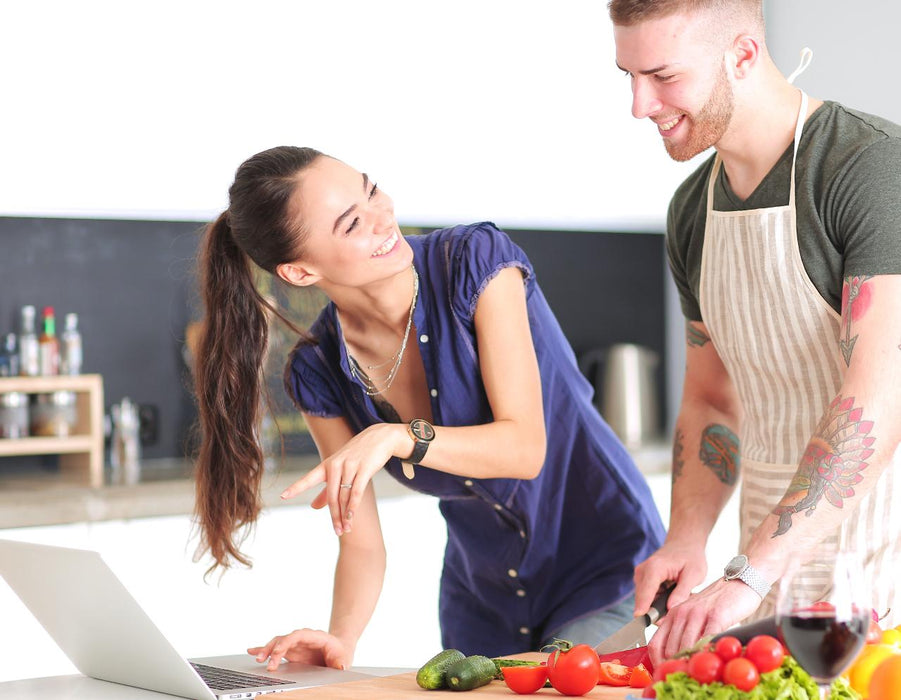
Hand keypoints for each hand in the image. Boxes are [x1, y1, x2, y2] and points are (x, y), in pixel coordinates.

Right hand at [247, 628, 352, 670]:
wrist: (339, 649)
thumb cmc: (341, 651)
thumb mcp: (344, 657)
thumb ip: (341, 662)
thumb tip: (341, 667)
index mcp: (315, 637)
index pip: (298, 635)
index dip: (287, 642)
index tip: (278, 652)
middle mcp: (302, 639)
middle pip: (285, 639)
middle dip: (273, 649)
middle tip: (265, 661)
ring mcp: (296, 645)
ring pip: (277, 643)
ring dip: (267, 650)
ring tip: (257, 658)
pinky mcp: (291, 652)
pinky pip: (275, 649)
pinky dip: (263, 650)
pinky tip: (252, 651)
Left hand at [280, 423, 403, 535]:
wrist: (380, 438)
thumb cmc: (357, 455)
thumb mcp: (339, 469)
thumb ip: (326, 490)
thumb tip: (313, 507)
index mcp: (327, 465)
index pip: (309, 478)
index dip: (296, 487)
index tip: (283, 496)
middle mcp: (336, 465)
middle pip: (331, 496)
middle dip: (334, 516)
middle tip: (337, 532)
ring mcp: (350, 466)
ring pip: (344, 496)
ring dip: (345, 515)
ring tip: (346, 529)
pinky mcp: (364, 468)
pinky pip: (357, 491)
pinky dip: (353, 506)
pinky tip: (351, 517)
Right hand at [633, 540, 706, 617]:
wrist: (684, 543)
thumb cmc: (690, 556)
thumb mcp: (694, 574)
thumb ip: (682, 592)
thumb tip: (671, 609)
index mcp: (655, 568)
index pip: (646, 592)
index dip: (644, 609)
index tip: (642, 623)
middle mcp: (643, 571)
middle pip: (644, 600)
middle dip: (659, 612)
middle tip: (679, 611)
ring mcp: (641, 576)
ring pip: (645, 601)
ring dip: (660, 606)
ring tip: (678, 598)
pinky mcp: (642, 581)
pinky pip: (648, 598)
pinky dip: (659, 601)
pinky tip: (672, 594)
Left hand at [647, 579, 762, 665]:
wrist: (739, 583)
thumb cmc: (717, 604)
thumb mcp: (694, 615)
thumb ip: (684, 631)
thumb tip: (676, 658)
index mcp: (673, 614)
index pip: (656, 643)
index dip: (657, 662)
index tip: (664, 674)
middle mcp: (681, 613)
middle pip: (670, 649)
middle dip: (674, 667)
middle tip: (681, 678)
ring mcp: (698, 614)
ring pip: (686, 646)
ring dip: (689, 663)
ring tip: (694, 674)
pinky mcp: (717, 616)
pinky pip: (708, 639)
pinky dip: (706, 653)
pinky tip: (709, 661)